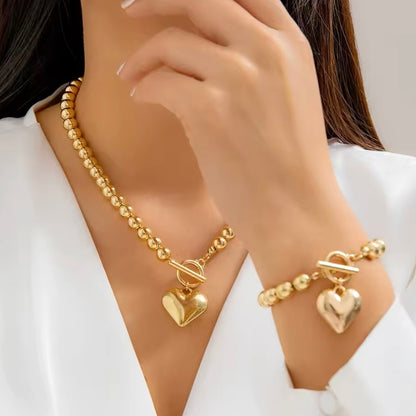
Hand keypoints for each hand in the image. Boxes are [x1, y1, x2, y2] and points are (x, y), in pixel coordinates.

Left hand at [117, 0, 395, 388]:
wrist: (297, 212)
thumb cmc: (292, 166)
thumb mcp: (290, 98)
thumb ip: (260, 64)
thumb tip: (210, 48)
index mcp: (291, 46)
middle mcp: (267, 52)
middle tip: (128, 10)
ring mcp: (239, 79)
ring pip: (173, 42)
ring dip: (142, 58)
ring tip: (130, 77)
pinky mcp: (211, 112)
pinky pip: (161, 82)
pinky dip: (144, 88)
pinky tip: (142, 99)